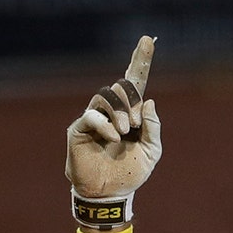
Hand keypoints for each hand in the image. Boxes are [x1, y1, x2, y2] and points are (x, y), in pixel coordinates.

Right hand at [66, 36, 161, 198]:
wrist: (110, 193)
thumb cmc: (131, 172)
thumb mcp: (152, 151)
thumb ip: (153, 127)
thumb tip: (149, 101)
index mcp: (131, 113)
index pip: (135, 82)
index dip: (140, 60)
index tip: (147, 39)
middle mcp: (111, 111)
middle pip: (121, 86)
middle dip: (132, 101)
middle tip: (134, 125)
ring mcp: (94, 118)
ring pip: (105, 96)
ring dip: (119, 112)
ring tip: (125, 132)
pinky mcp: (79, 128)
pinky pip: (92, 115)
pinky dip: (106, 125)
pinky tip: (113, 138)